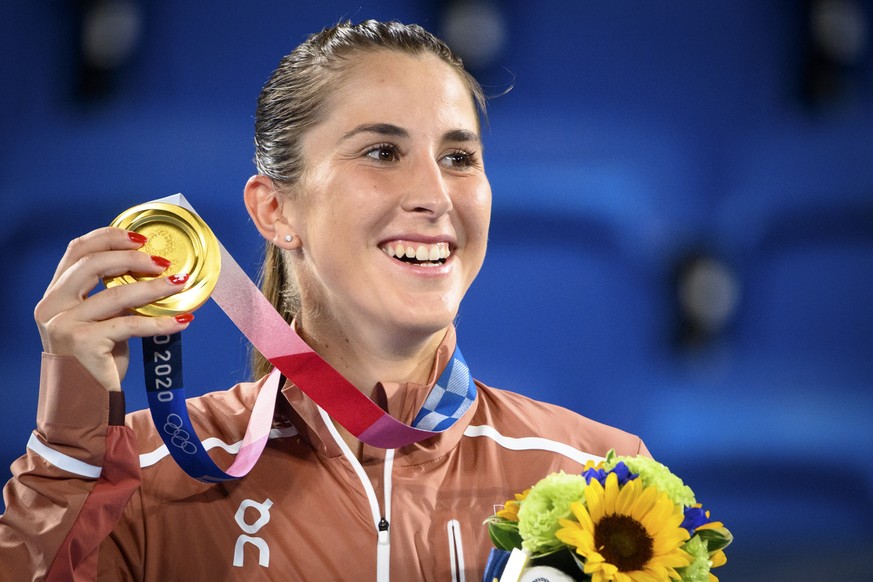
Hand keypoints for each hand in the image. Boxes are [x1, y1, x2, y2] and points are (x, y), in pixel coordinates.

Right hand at [34, 227, 194, 391]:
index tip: (141, 238)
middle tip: (164, 263)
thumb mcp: (99, 324)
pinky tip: (181, 321)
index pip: (76, 251)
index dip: (109, 238)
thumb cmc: (95, 365)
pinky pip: (129, 325)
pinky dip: (160, 322)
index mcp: (54, 296)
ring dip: (153, 288)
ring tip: (179, 285)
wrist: (84, 406)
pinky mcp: (82, 344)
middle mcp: (52, 307)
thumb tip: (150, 274)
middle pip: (92, 264)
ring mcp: (64, 325)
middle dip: (133, 258)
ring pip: (115, 294)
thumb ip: (110, 299)